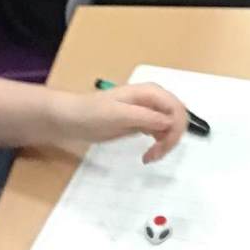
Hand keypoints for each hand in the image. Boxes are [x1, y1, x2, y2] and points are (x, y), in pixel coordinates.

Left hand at [57, 83, 186, 163]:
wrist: (71, 118)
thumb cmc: (92, 113)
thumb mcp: (119, 115)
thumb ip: (146, 117)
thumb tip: (171, 122)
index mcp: (151, 92)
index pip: (177, 109)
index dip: (175, 129)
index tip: (161, 148)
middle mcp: (153, 99)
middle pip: (178, 117)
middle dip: (173, 138)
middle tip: (156, 155)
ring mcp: (148, 111)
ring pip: (172, 127)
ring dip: (167, 143)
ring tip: (150, 157)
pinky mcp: (142, 122)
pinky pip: (161, 132)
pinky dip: (160, 144)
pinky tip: (149, 154)